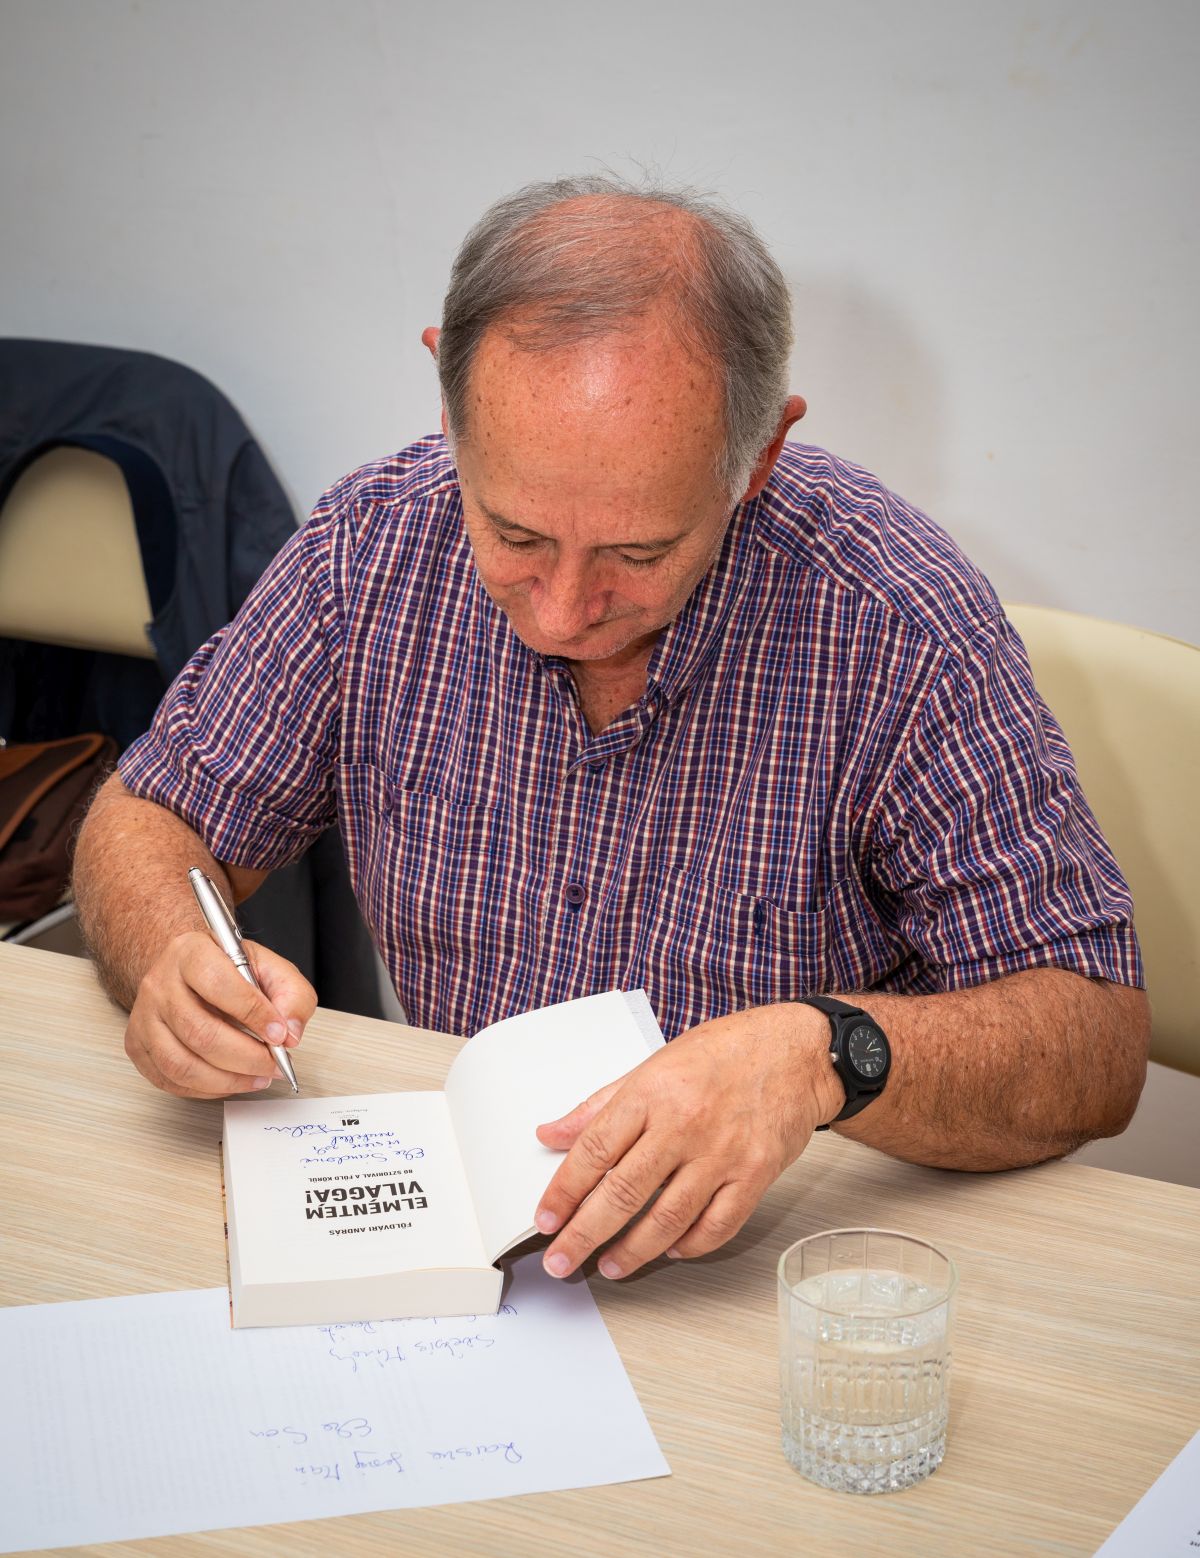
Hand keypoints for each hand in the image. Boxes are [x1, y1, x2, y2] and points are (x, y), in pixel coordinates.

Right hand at [123, 931, 315, 1097]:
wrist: (187, 972)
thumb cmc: (226, 970)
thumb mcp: (268, 966)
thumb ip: (290, 994)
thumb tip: (291, 1032)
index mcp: (191, 953)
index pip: (219, 984)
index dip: (254, 1014)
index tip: (280, 1033)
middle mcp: (159, 984)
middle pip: (199, 1032)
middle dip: (246, 1056)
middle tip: (273, 1063)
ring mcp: (144, 1017)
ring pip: (181, 1064)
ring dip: (227, 1080)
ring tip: (257, 1077)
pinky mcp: (138, 1046)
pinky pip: (170, 1080)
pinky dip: (206, 1090)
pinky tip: (230, 1080)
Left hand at [533, 1004, 842, 1279]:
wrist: (796, 1052)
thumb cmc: (726, 1053)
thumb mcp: (653, 1064)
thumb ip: (601, 1104)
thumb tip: (553, 1133)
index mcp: (652, 1092)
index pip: (594, 1150)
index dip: (564, 1191)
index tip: (545, 1219)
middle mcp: (684, 1124)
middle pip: (623, 1192)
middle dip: (584, 1235)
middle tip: (561, 1261)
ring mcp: (722, 1153)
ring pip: (667, 1218)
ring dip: (633, 1251)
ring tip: (610, 1266)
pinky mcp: (754, 1175)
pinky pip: (717, 1225)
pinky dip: (690, 1245)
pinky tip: (671, 1249)